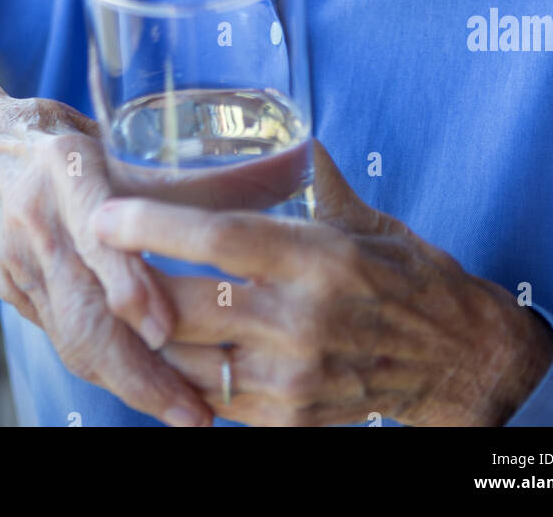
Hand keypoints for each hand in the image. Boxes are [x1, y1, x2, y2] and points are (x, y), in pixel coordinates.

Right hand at [0, 69, 211, 426]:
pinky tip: (151, 391)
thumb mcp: (132, 146)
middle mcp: (35, 217)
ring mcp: (17, 262)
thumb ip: (209, 174)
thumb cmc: (71, 148)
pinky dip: (109, 371)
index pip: (94, 230)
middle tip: (194, 406)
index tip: (164, 324)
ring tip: (187, 411)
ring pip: (73, 336)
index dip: (126, 279)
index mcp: (65, 166)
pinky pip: (65, 342)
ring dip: (130, 382)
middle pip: (82, 306)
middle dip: (138, 367)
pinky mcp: (12, 295)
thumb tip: (302, 164)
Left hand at [90, 140, 552, 426]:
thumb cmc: (410, 277)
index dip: (152, 226)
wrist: (457, 361)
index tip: (105, 213)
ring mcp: (292, 379)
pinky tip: (166, 345)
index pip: (218, 237)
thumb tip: (287, 132)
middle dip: (129, 285)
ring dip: (145, 333)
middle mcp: (300, 322)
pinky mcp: (288, 420)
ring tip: (120, 300)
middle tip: (95, 257)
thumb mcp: (367, 220)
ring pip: (184, 359)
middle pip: (183, 305)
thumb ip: (316, 178)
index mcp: (318, 259)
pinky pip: (209, 400)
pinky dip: (179, 373)